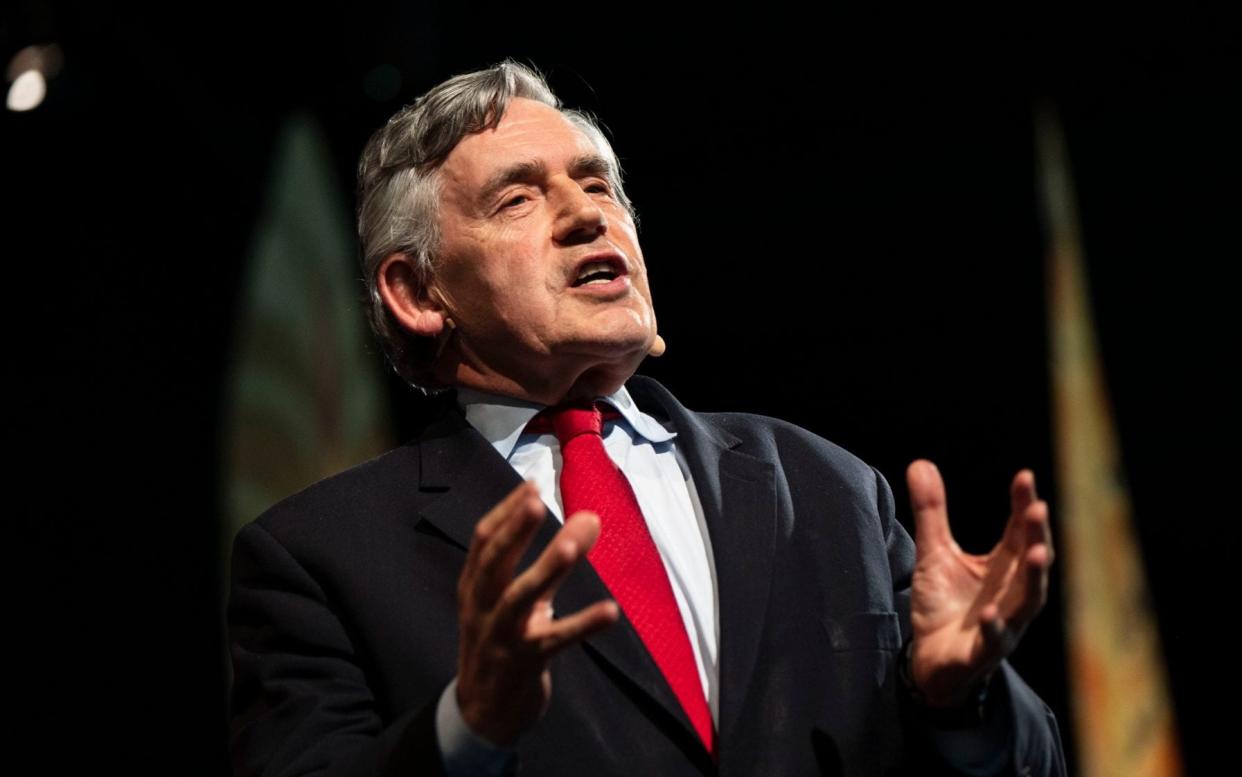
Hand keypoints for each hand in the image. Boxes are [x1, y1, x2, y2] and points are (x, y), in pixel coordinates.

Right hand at [455, 480, 619, 743]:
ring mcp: (500, 637)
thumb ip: (554, 561)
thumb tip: (590, 517)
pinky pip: (554, 641)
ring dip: (546, 569)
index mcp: (475, 588)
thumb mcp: (524, 601)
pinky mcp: (523, 665)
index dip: (505, 512)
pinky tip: (610, 612)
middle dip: (514, 531)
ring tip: (574, 544)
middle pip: (493, 563)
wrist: (482, 715)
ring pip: (519, 598)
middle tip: (536, 501)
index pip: (483, 542)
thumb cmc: (503, 644)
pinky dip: (582, 625)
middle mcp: (482, 608)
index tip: (531, 485)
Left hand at [905, 460, 1053, 707]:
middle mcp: (1011, 592)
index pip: (1018, 531)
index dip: (1024, 505)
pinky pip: (995, 640)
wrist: (931, 660)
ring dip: (1033, 578)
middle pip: (1031, 561)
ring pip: (1028, 600)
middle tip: (1038, 508)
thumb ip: (931, 512)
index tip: (1025, 478)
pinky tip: (991, 614)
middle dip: (1037, 536)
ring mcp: (1004, 623)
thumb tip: (921, 463)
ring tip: (1034, 553)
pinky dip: (996, 627)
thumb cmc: (944, 605)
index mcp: (1003, 567)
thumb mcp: (934, 553)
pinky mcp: (985, 651)